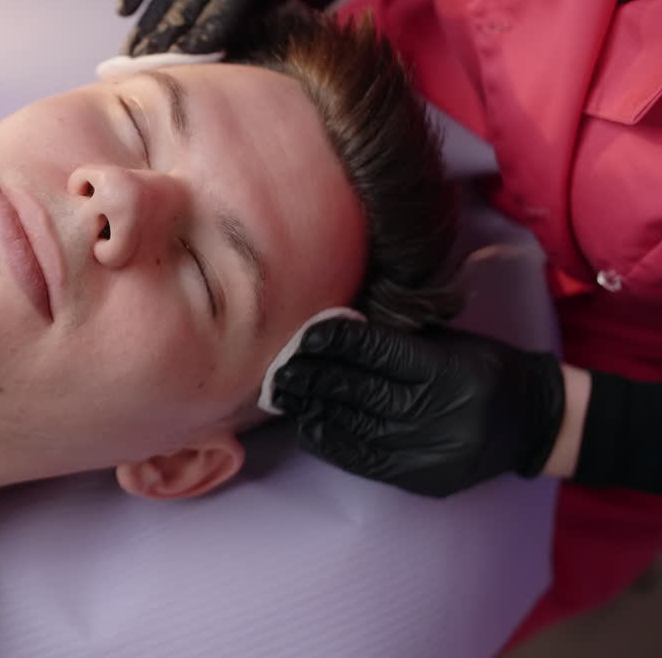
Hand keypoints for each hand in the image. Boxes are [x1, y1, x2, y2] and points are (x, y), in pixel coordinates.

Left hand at [272, 319, 565, 497]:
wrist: (535, 421)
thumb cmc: (483, 368)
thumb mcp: (447, 342)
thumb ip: (394, 339)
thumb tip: (329, 333)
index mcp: (448, 371)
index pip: (376, 352)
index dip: (334, 341)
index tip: (303, 335)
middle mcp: (440, 415)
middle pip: (358, 392)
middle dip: (313, 377)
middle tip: (279, 369)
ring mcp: (431, 453)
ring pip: (354, 427)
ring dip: (314, 409)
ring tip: (287, 395)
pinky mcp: (424, 480)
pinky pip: (364, 460)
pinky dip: (332, 441)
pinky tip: (311, 425)